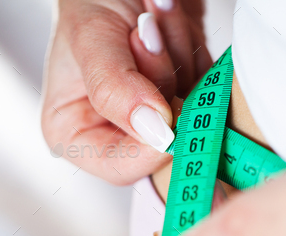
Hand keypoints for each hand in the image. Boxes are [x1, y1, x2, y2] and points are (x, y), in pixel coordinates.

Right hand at [42, 0, 211, 184]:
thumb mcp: (91, 38)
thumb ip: (115, 89)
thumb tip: (156, 133)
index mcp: (76, 132)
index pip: (122, 168)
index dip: (153, 145)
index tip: (170, 107)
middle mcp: (117, 130)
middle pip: (164, 139)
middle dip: (162, 78)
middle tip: (145, 30)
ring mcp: (156, 113)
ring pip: (191, 111)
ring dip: (179, 53)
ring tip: (152, 16)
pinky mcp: (184, 93)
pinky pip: (209, 88)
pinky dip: (194, 49)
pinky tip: (169, 22)